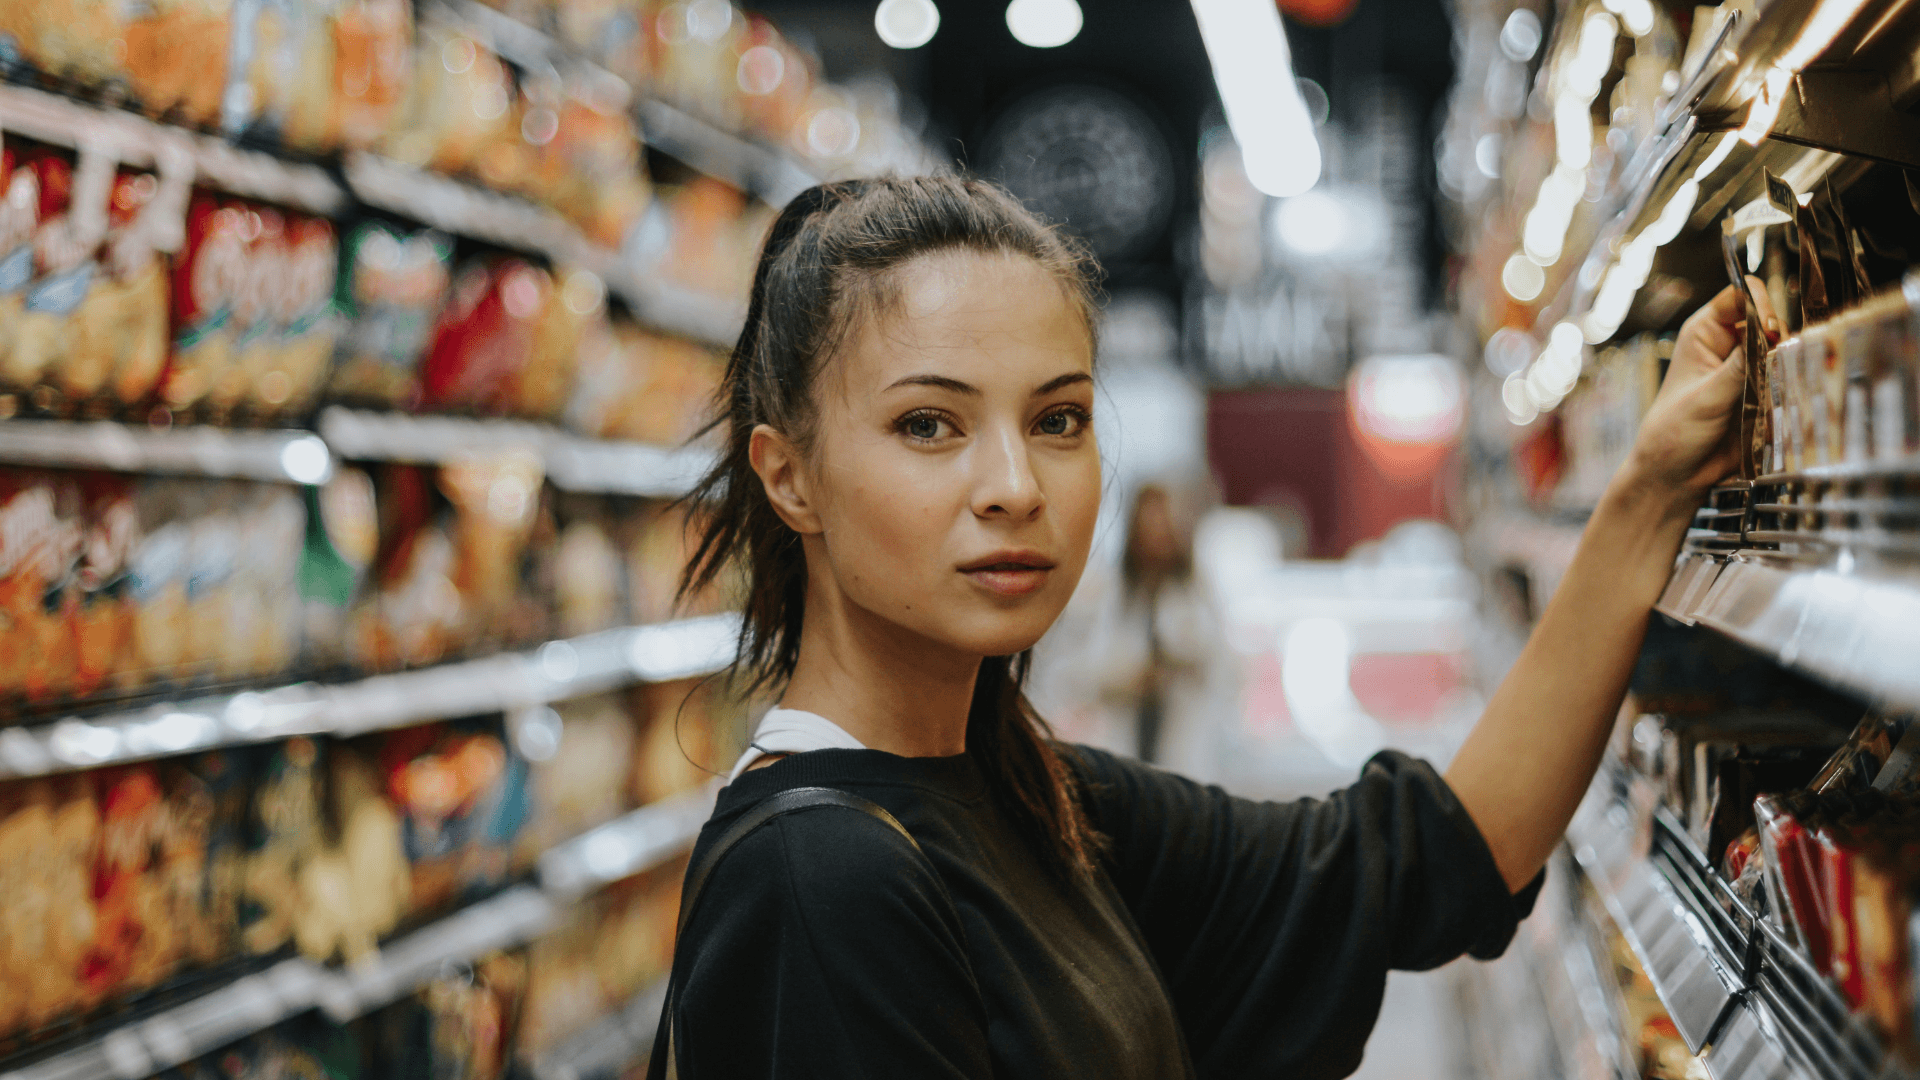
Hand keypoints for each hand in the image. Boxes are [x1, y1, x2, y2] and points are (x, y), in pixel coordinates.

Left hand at [1619, 277, 1779, 500]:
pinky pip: (1791, 377)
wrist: (1677, 475)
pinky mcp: (1766, 392)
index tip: (1770, 329)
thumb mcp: (1705, 397)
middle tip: (1779, 360)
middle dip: (1781, 336)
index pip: (1741, 296)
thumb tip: (1770, 337)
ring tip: (1784, 382)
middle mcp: (1730, 345)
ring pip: (1786, 349)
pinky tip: (1792, 396)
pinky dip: (1796, 383)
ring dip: (1791, 362)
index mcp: (1705, 333)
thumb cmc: (1674, 433)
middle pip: (1771, 319)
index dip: (1760, 304)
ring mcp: (1750, 368)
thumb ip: (1739, 368)